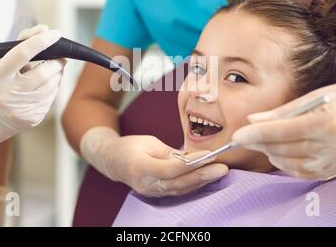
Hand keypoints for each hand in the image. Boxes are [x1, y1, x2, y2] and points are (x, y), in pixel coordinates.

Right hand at [0, 25, 65, 132]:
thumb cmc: (4, 82)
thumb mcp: (4, 63)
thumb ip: (23, 44)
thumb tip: (45, 30)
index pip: (21, 54)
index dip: (40, 41)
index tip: (54, 33)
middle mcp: (9, 93)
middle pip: (44, 72)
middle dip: (57, 62)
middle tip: (60, 57)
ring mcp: (22, 108)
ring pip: (52, 84)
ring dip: (57, 74)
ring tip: (52, 70)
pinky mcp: (34, 117)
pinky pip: (53, 96)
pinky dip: (54, 87)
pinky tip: (47, 85)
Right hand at [81, 127, 228, 196]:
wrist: (112, 161)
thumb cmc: (130, 146)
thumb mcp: (148, 142)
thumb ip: (170, 152)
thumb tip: (193, 157)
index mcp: (140, 166)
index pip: (170, 169)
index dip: (191, 163)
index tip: (209, 155)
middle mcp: (145, 183)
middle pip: (178, 182)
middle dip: (203, 175)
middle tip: (223, 168)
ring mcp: (151, 191)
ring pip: (180, 189)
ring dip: (202, 181)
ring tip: (220, 172)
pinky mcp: (157, 193)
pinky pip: (178, 190)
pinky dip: (194, 184)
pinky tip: (208, 178)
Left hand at [232, 67, 335, 179]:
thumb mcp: (315, 96)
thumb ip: (282, 111)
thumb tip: (252, 120)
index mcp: (328, 122)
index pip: (282, 131)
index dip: (256, 134)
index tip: (237, 135)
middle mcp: (335, 145)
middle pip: (285, 149)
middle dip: (260, 144)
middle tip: (244, 138)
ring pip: (293, 165)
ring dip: (272, 155)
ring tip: (261, 144)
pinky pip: (307, 173)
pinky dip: (288, 165)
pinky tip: (279, 154)